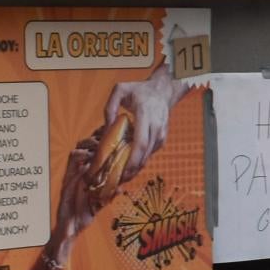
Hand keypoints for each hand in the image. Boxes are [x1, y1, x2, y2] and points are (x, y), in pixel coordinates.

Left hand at [100, 61, 184, 180]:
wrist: (163, 90)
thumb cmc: (140, 90)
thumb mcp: (120, 90)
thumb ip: (109, 107)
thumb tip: (106, 127)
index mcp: (145, 115)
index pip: (141, 143)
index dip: (133, 160)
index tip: (123, 171)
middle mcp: (156, 127)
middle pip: (145, 154)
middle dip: (133, 169)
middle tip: (119, 180)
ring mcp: (161, 133)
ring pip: (149, 156)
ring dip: (136, 168)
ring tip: (122, 177)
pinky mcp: (162, 138)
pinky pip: (150, 152)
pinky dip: (141, 160)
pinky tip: (130, 166)